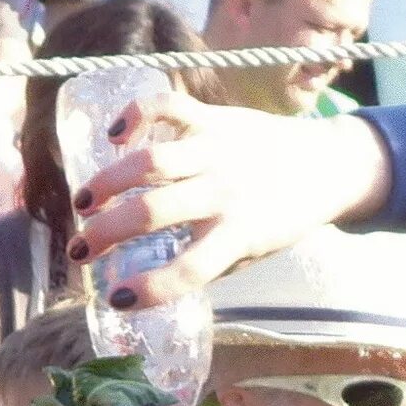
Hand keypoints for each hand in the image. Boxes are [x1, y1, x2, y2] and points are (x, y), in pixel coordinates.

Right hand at [71, 92, 391, 308]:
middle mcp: (226, 192)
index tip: (116, 299)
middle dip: (106, 233)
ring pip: (151, 161)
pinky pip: (168, 107)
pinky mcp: (214, 119)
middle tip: (80, 251)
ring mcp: (219, 151)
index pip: (192, 267)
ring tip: (84, 203)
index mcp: (241, 233)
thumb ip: (207, 261)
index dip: (151, 287)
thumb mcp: (252, 251)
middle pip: (154, 211)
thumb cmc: (277, 217)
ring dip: (107, 182)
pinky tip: (114, 135)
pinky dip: (135, 114)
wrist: (324, 165)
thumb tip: (146, 282)